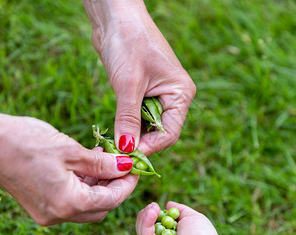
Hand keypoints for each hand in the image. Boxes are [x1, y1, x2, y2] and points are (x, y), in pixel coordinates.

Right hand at [0, 112, 137, 225]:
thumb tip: (126, 166)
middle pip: (101, 208)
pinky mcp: (40, 207)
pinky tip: (87, 167)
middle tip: (122, 165)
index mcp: (68, 203)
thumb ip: (102, 164)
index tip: (135, 167)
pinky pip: (71, 202)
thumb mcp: (71, 151)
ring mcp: (47, 213)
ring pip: (86, 206)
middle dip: (115, 188)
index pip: (111, 201)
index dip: (127, 184)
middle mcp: (58, 216)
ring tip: (105, 161)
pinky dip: (83, 188)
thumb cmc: (27, 141)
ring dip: (99, 188)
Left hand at [88, 3, 195, 154]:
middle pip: (159, 132)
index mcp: (180, 93)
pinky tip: (115, 131)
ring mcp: (158, 95)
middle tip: (119, 154)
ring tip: (115, 144)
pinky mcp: (142, 92)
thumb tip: (126, 150)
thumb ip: (128, 119)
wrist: (115, 16)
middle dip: (140, 143)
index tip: (128, 157)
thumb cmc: (128, 43)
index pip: (170, 132)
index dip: (150, 147)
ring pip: (147, 126)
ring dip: (132, 135)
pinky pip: (137, 116)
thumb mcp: (128, 85)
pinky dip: (127, 125)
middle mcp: (173, 97)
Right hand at [136, 201, 221, 234]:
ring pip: (143, 232)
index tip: (155, 205)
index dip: (152, 214)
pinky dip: (145, 223)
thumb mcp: (190, 217)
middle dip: (146, 214)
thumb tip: (167, 204)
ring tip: (152, 207)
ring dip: (145, 217)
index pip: (155, 225)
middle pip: (146, 228)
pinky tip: (151, 213)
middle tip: (152, 205)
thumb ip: (178, 210)